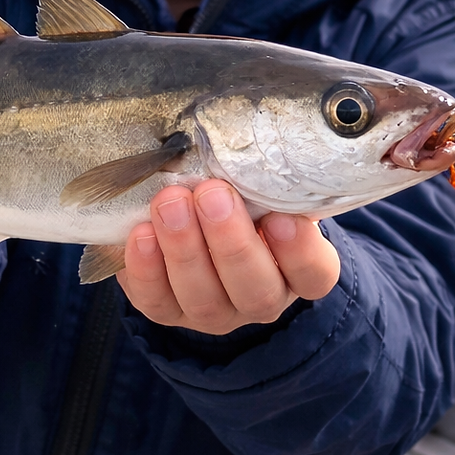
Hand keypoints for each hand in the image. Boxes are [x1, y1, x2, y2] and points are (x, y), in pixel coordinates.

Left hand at [118, 180, 339, 334]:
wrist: (190, 218)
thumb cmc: (239, 196)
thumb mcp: (258, 184)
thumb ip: (261, 174)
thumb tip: (247, 142)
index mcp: (296, 270)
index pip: (314, 274)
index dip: (300, 251)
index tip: (281, 217)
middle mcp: (259, 298)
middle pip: (256, 290)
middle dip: (231, 243)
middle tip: (213, 195)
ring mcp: (214, 311)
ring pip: (204, 299)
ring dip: (185, 249)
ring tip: (170, 203)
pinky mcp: (167, 310)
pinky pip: (156, 301)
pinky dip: (146, 269)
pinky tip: (141, 233)